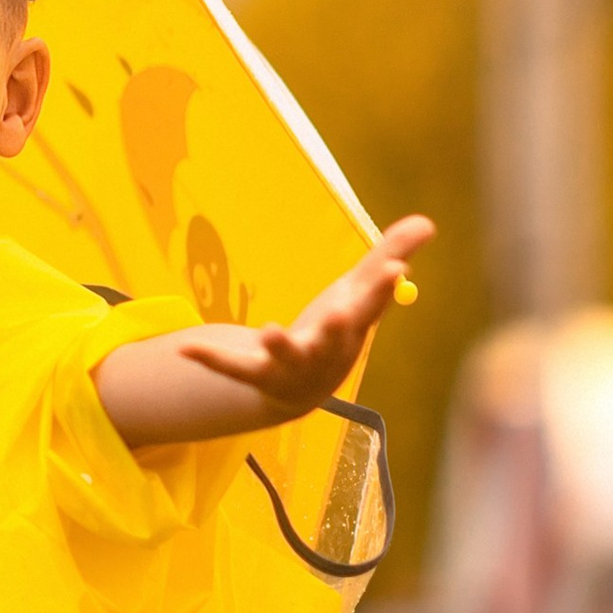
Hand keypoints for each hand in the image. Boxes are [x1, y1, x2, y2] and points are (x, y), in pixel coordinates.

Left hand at [174, 217, 434, 419]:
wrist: (300, 390)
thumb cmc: (334, 332)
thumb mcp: (357, 293)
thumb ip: (388, 255)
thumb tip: (427, 221)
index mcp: (351, 329)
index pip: (372, 308)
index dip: (382, 291)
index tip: (394, 272)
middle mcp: (325, 353)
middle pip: (334, 341)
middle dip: (337, 328)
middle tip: (339, 312)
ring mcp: (290, 368)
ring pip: (287, 359)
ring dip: (281, 346)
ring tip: (272, 332)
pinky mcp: (256, 377)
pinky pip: (232, 369)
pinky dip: (210, 358)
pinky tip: (184, 349)